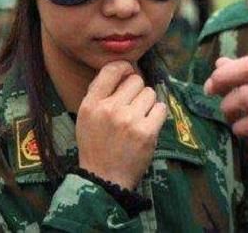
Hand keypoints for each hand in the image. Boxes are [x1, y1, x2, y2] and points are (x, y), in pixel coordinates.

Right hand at [76, 62, 167, 189]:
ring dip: (147, 104)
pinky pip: (161, 108)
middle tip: (131, 107)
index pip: (112, 69)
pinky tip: (148, 125)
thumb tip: (122, 68)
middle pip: (136, 80)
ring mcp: (129, 120)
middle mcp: (109, 109)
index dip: (124, 68)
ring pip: (150, 93)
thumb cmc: (97, 144)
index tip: (128, 75)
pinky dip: (157, 115)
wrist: (105, 178)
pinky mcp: (146, 132)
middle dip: (137, 91)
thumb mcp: (86, 116)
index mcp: (91, 103)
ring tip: (138, 118)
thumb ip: (100, 92)